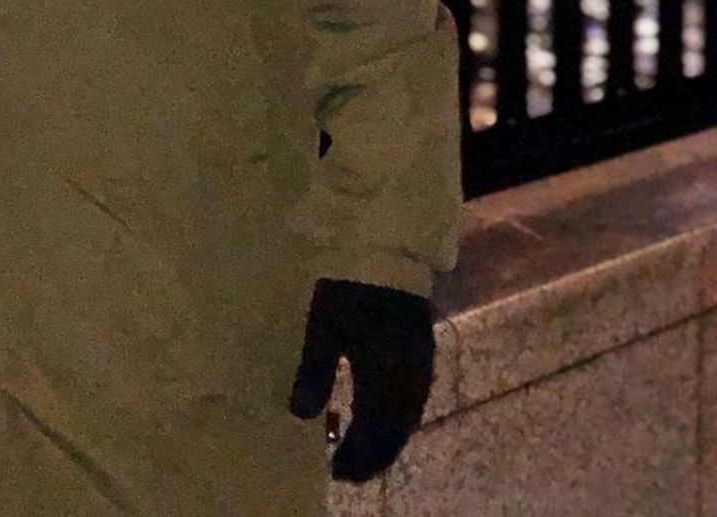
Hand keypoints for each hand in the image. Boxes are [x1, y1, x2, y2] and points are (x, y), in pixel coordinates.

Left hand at [287, 275, 434, 481]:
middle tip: (346, 470)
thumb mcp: (324, 326)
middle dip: (372, 455)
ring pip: (406, 419)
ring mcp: (420, 366)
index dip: (357, 457)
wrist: (388, 249)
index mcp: (387, 378)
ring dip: (385, 439)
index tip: (335, 472)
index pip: (375, 433)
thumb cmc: (350, 286)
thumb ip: (314, 371)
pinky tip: (376, 416)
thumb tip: (300, 416)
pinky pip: (412, 401)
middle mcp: (410, 380)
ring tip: (359, 450)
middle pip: (395, 432)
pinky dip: (394, 419)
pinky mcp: (422, 353)